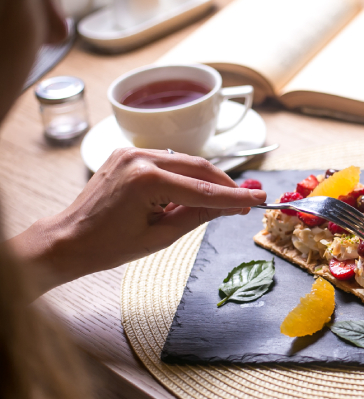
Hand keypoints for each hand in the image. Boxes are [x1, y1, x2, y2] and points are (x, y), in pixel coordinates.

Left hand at [8, 148, 265, 296]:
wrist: (69, 239)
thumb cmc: (109, 246)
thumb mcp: (161, 236)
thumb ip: (198, 216)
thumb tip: (229, 207)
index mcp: (146, 180)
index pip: (203, 190)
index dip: (235, 197)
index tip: (259, 200)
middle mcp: (139, 158)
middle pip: (198, 167)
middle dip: (225, 185)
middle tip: (247, 200)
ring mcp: (131, 152)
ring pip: (185, 161)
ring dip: (207, 180)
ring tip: (223, 201)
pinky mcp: (127, 154)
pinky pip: (168, 160)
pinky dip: (185, 175)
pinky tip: (192, 193)